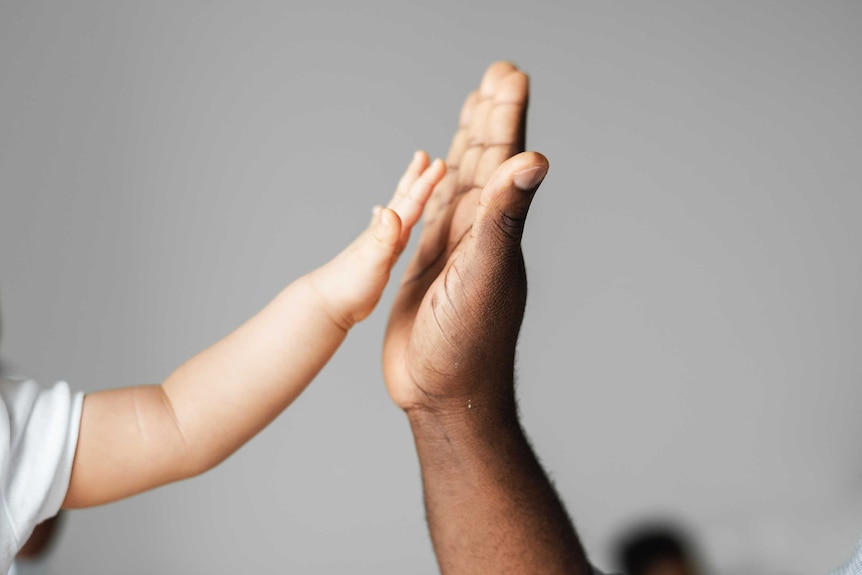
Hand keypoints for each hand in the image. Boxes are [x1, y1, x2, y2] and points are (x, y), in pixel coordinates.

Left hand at [309, 152, 444, 330]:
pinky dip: (388, 220)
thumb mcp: (372, 262)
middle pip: (403, 199)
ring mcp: (380, 244)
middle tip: (424, 156)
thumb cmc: (350, 285)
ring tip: (413, 179)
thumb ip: (382, 238)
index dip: (426, 183)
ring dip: (408, 194)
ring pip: (399, 211)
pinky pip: (388, 231)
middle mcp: (384, 233)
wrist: (327, 303)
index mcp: (387, 232)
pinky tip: (383, 215)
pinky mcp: (377, 257)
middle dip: (416, 178)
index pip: (411, 202)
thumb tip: (388, 210)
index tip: (440, 163)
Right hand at [383, 62, 547, 412]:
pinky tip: (439, 174)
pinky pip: (435, 211)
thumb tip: (536, 157)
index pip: (503, 157)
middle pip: (485, 160)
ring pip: (462, 181)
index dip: (506, 114)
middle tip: (497, 75)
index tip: (510, 73)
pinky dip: (437, 184)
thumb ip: (503, 216)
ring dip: (468, 143)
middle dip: (491, 116)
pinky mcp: (428, 264)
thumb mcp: (484, 275)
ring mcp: (454, 247)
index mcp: (494, 227)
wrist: (445, 394)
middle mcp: (479, 230)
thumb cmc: (468, 345)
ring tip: (473, 108)